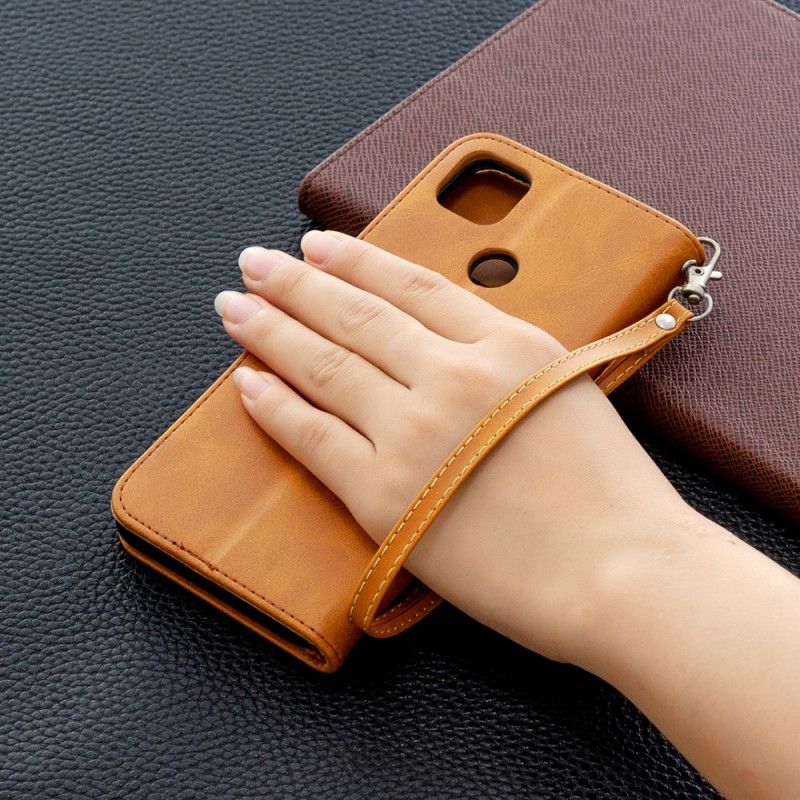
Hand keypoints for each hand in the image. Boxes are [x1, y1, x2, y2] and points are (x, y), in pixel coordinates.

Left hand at [213, 230, 690, 663]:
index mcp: (505, 344)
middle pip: (355, 314)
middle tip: (254, 261)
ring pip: (324, 365)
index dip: (356, 260)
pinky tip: (247, 381)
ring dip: (270, 330)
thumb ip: (506, 361)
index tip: (316, 245)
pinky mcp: (383, 496)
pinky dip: (274, 406)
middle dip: (295, 283)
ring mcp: (413, 433)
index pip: (411, 286)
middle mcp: (452, 376)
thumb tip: (447, 344)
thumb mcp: (566, 392)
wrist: (624, 573)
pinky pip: (313, 437)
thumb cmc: (613, 495)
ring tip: (234, 307)